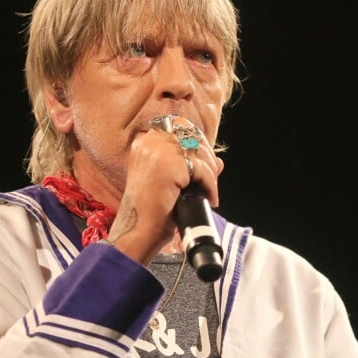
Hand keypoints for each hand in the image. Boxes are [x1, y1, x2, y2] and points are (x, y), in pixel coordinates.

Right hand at [109, 120, 222, 263]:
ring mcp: (158, 152)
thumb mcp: (171, 183)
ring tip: (210, 192)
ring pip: (199, 152)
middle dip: (207, 157)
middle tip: (211, 180)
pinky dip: (211, 185)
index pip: (179, 125)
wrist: (139, 232)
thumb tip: (219, 162)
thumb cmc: (151, 211)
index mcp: (145, 143)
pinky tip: (210, 198)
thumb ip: (191, 167)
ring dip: (211, 173)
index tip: (205, 164)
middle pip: (192, 135)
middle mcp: (149, 142)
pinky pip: (202, 170)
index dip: (197, 142)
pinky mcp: (169, 166)